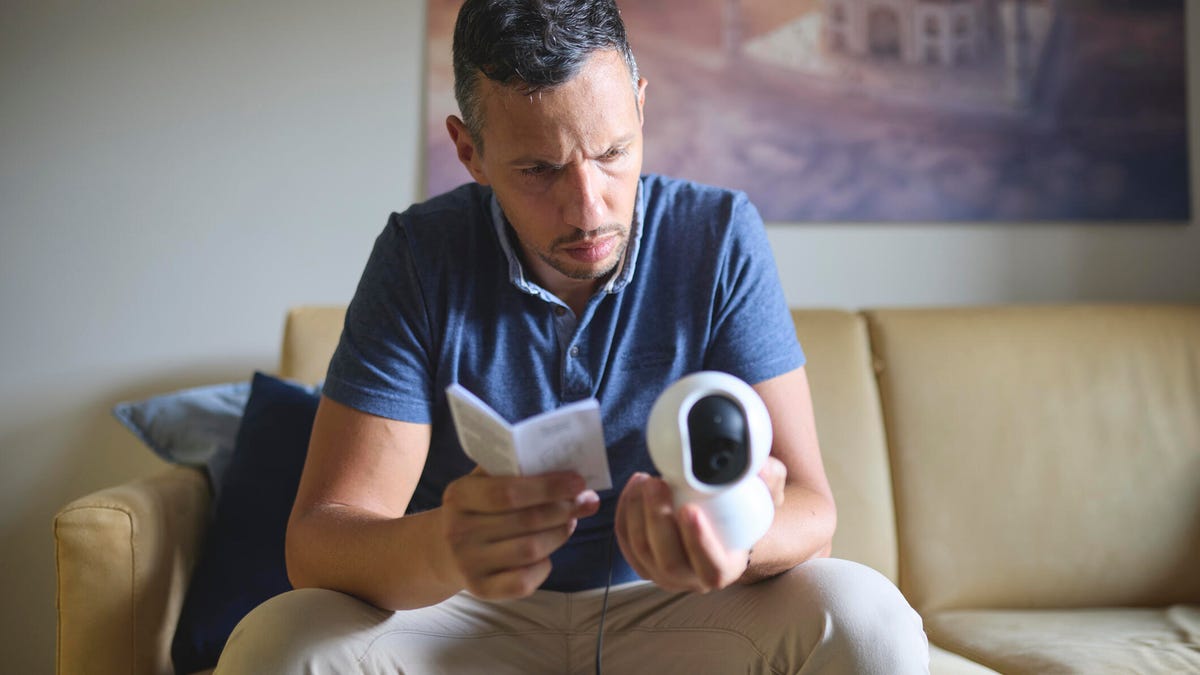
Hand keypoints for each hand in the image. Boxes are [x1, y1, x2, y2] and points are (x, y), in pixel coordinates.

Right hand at [440, 469, 598, 599]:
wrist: (442, 551)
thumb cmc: (476, 508)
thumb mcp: (482, 481)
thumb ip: (514, 469)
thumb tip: (565, 465)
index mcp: (459, 495)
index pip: (508, 492)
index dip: (549, 487)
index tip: (578, 481)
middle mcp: (458, 531)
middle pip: (526, 521)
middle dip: (564, 509)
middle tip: (586, 500)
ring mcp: (468, 563)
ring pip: (530, 550)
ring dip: (559, 534)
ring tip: (571, 521)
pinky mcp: (481, 590)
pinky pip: (524, 581)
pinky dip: (544, 566)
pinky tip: (549, 553)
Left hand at [614, 457, 787, 592]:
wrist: (724, 524)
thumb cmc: (746, 509)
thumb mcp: (767, 493)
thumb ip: (769, 479)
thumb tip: (757, 467)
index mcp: (726, 569)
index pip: (712, 567)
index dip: (699, 541)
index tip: (690, 509)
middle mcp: (692, 580)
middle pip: (668, 560)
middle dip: (657, 519)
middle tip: (657, 482)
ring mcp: (663, 574)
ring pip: (641, 550)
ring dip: (637, 512)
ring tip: (644, 479)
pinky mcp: (641, 561)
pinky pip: (625, 540)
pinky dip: (625, 513)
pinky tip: (634, 486)